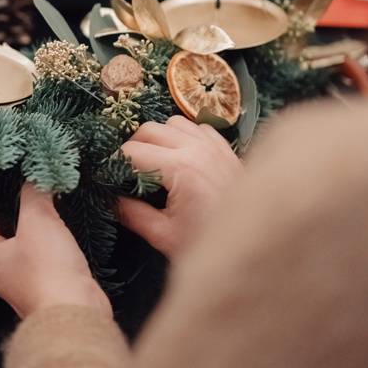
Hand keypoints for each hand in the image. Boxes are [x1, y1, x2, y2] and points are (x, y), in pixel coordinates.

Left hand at [0, 184, 109, 318]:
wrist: (74, 313)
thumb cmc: (47, 270)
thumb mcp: (39, 220)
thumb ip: (34, 195)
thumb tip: (34, 178)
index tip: (8, 198)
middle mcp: (2, 276)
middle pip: (2, 242)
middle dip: (18, 223)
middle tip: (34, 206)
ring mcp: (24, 288)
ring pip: (26, 256)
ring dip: (39, 239)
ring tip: (54, 221)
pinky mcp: (48, 294)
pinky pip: (47, 269)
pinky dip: (55, 256)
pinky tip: (69, 245)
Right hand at [116, 116, 242, 257]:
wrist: (260, 245)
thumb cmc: (210, 244)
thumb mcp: (164, 235)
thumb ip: (131, 213)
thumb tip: (110, 199)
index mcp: (180, 169)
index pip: (130, 151)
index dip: (113, 163)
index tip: (107, 177)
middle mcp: (197, 149)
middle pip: (148, 129)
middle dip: (131, 147)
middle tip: (127, 171)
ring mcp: (215, 147)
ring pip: (173, 122)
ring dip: (158, 137)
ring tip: (154, 161)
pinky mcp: (227, 150)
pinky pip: (198, 127)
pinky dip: (184, 136)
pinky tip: (182, 156)